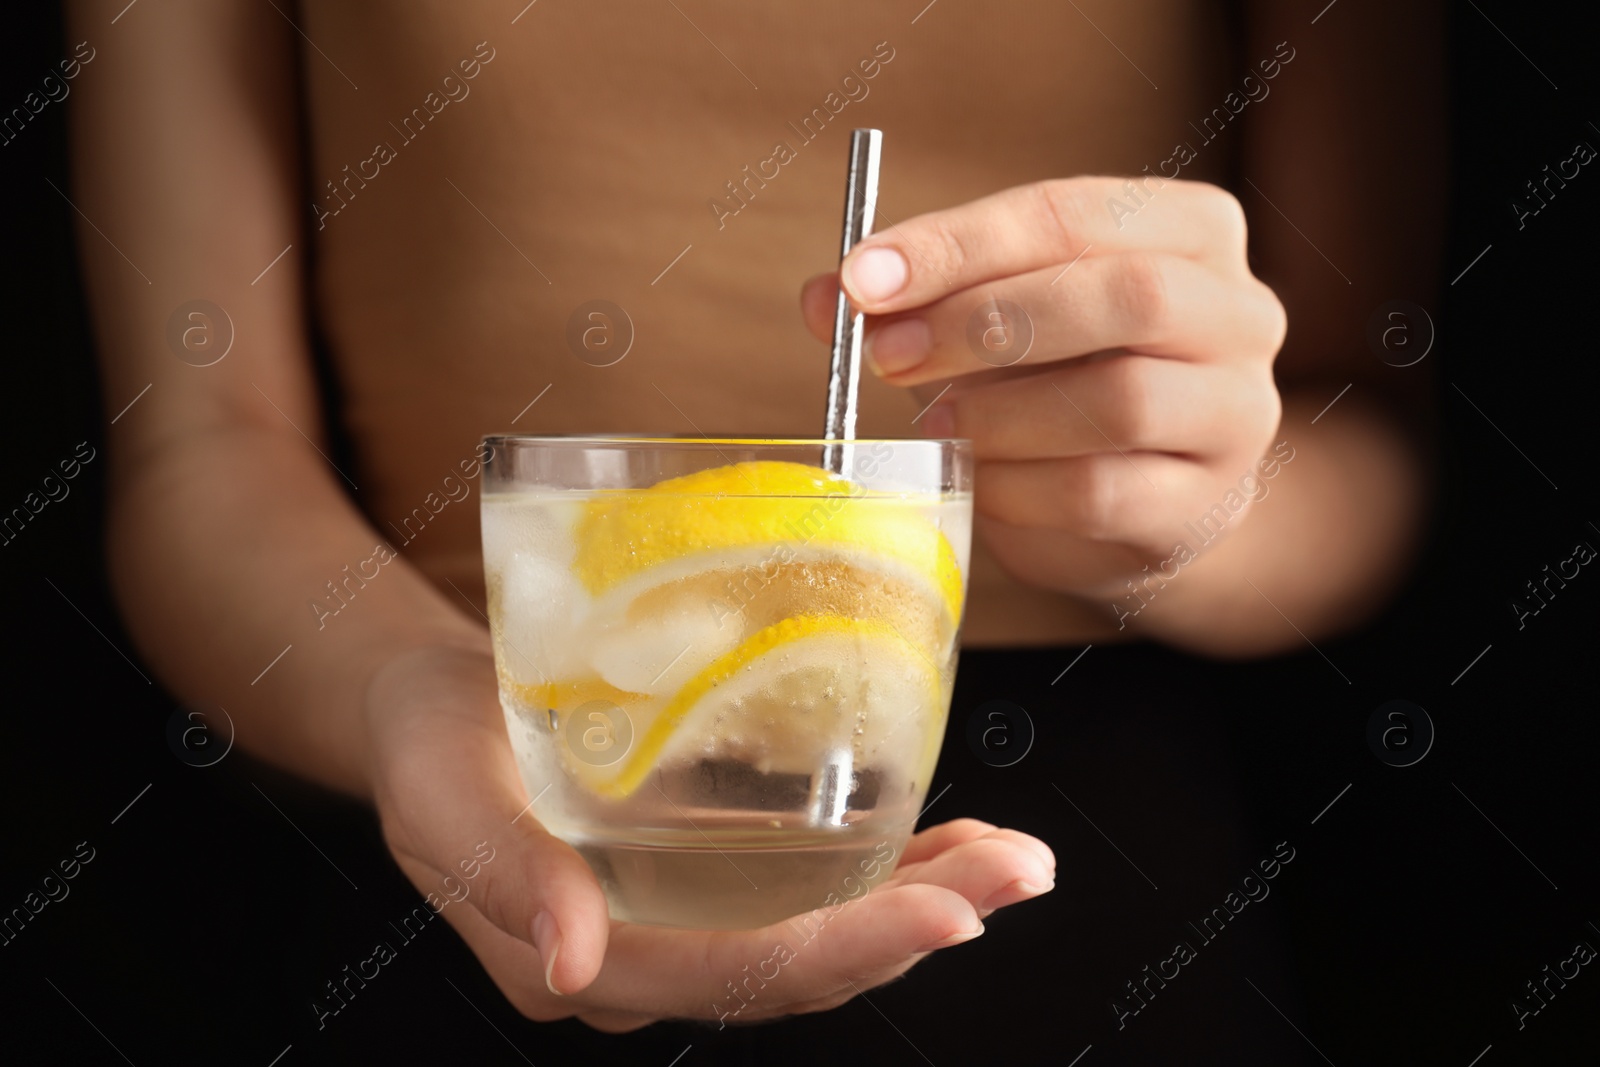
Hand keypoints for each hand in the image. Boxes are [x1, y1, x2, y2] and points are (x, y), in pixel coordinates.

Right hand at [364, 643, 1054, 1030]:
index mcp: (580, 962)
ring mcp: (678, 924)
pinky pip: (803, 894)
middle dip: (916, 927)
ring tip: (1016, 861)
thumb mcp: (441, 788)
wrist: (427, 704)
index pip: (730, 977)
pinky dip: (885, 870)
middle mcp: (643, 961)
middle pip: (797, 967)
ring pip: (815, 938)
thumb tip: (574, 958)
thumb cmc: (427, 737)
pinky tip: (950, 840)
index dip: (844, 951)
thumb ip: (500, 870)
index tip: (947, 912)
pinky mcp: (701, 879)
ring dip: (923, 903)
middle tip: (1019, 873)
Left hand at [802, 177, 1287, 599]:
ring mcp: (1235, 414)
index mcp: (1191, 231)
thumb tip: (827, 295)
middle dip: (984, 321)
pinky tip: (975, 478)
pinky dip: (1015, 487)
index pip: (1072, 213)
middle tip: (886, 356)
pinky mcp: (1203, 507)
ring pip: (1119, 399)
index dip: (959, 244)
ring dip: (999, 412)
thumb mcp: (997, 316)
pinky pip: (1101, 493)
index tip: (863, 277)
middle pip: (1122, 296)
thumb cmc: (1064, 381)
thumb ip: (918, 297)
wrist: (1142, 501)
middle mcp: (1239, 312)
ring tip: (933, 424)